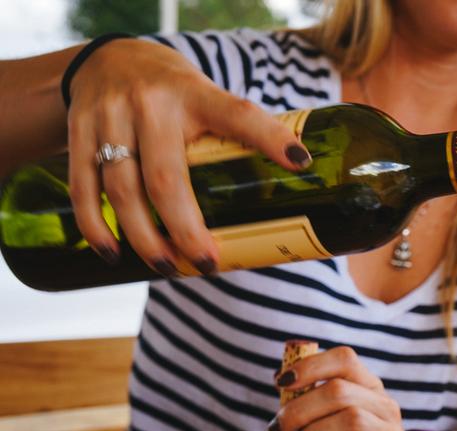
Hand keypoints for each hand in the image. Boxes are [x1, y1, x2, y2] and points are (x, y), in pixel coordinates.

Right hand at [66, 38, 310, 273]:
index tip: (299, 162)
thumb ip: (232, 135)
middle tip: (205, 263)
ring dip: (143, 237)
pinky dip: (96, 226)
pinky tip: (112, 253)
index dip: (270, 137)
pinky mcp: (78, 132)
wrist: (108, 57)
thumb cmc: (174, 92)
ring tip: (166, 266)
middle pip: (166, 178)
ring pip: (121, 189)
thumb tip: (286, 184)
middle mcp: (151, 104)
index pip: (238, 114)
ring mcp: (110, 117)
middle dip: (186, 229)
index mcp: (196, 94)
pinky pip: (83, 188)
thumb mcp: (206, 97)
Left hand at [268, 346, 445, 430]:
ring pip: (352, 422)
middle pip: (340, 391)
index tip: (281, 382)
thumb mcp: (334, 419)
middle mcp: (385, 406)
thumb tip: (279, 377)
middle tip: (276, 428)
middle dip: (299, 409)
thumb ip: (311, 399)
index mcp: (370, 387)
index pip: (345, 359)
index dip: (311, 365)